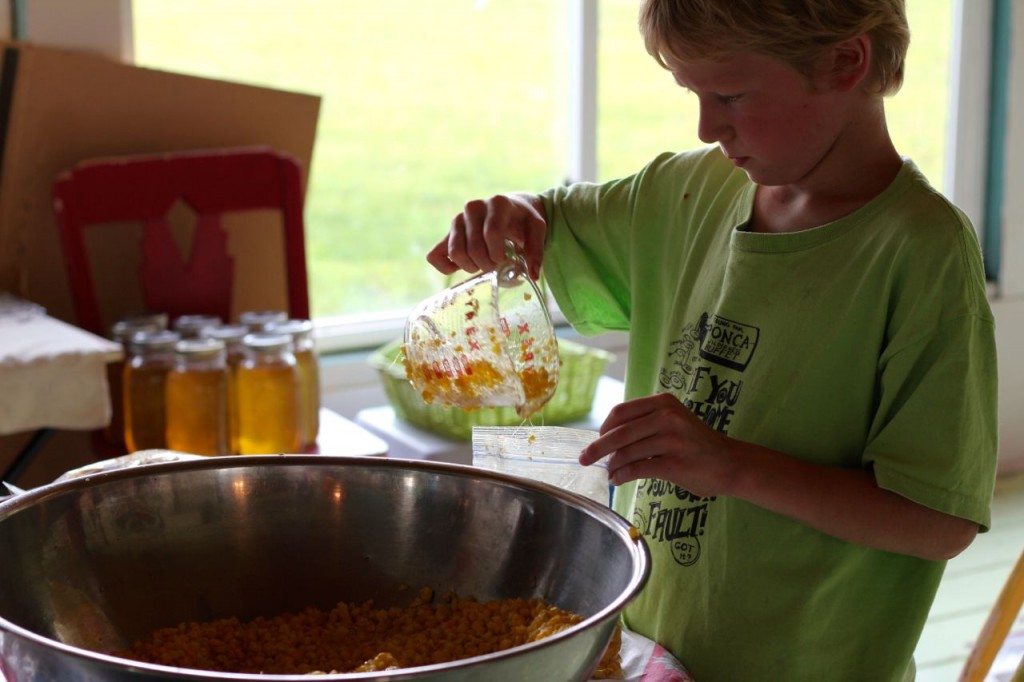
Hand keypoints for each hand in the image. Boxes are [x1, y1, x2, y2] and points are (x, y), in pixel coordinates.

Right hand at [426, 193, 546, 279]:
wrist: (509, 208)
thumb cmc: (523, 220)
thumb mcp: (537, 229)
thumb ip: (536, 250)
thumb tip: (533, 275)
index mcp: (497, 204)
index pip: (491, 233)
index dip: (497, 254)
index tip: (505, 260)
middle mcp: (473, 208)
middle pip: (473, 247)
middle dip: (486, 264)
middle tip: (496, 266)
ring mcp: (457, 220)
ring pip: (455, 252)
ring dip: (470, 267)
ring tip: (482, 266)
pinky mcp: (447, 233)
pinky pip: (435, 255)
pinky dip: (446, 267)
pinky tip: (461, 268)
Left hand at [579, 392, 735, 495]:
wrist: (730, 463)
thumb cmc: (696, 444)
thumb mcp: (673, 421)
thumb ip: (645, 423)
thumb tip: (607, 438)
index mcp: (663, 402)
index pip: (621, 412)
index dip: (604, 428)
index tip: (596, 440)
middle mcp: (667, 417)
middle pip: (619, 432)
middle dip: (597, 448)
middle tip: (584, 459)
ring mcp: (672, 440)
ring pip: (626, 452)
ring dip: (612, 466)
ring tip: (609, 473)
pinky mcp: (674, 463)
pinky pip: (637, 469)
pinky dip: (622, 476)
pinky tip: (618, 480)